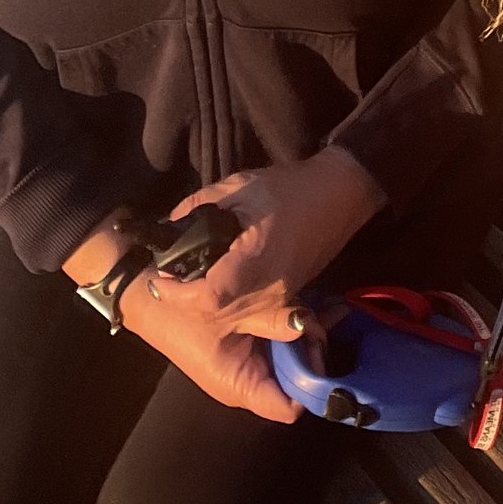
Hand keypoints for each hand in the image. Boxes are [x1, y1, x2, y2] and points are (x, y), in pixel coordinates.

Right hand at [115, 265, 307, 421]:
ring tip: (322, 307)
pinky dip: (293, 326)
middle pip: (295, 380)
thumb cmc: (180, 313)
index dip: (311, 382)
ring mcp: (247, 364)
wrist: (146, 297)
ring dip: (304, 335)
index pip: (290, 406)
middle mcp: (247, 382)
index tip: (317, 347)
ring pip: (290, 358)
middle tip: (322, 319)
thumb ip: (270, 319)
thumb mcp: (226, 311)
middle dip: (311, 351)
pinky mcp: (246, 346)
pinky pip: (279, 342)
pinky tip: (308, 304)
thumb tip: (308, 326)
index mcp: (240, 386)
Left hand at [171, 146, 385, 317]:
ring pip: (233, 318)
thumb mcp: (240, 186)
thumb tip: (170, 221)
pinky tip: (214, 283)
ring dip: (205, 306)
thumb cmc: (293, 187)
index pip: (211, 296)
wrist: (342, 194)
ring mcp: (281, 296)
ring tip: (185, 282)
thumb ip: (201, 203)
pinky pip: (250, 311)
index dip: (179, 294)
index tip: (160, 279)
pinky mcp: (287, 295)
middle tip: (165, 281)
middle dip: (186, 303)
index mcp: (256, 260)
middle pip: (218, 314)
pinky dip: (226, 304)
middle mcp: (269, 288)